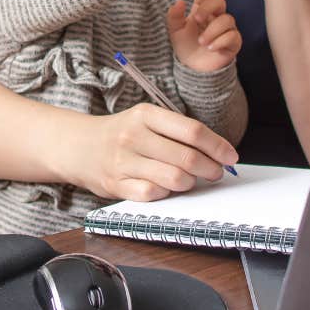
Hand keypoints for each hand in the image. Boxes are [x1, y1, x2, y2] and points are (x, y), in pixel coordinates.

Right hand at [68, 103, 239, 201]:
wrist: (78, 146)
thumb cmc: (122, 133)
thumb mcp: (146, 120)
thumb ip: (177, 132)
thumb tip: (218, 152)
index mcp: (146, 114)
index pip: (192, 131)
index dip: (218, 146)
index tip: (231, 157)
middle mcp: (134, 136)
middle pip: (187, 158)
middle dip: (211, 169)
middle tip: (216, 172)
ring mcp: (124, 161)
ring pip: (174, 179)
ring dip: (191, 183)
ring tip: (191, 180)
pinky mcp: (116, 184)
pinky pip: (154, 194)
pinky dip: (167, 193)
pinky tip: (167, 187)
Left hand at [167, 0, 240, 72]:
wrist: (193, 67)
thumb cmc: (186, 45)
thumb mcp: (175, 31)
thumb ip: (174, 16)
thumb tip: (179, 2)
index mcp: (202, 9)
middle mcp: (216, 15)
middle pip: (220, 0)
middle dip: (208, 7)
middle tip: (196, 19)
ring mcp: (227, 28)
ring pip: (227, 19)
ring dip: (212, 30)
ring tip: (201, 42)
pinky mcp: (234, 41)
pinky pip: (233, 36)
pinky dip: (220, 41)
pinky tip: (210, 48)